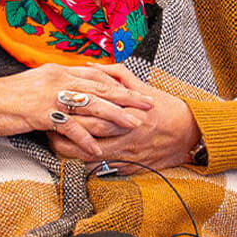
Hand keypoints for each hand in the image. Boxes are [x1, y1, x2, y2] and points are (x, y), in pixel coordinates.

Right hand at [0, 63, 153, 158]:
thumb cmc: (6, 96)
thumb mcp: (36, 84)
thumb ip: (57, 85)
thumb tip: (74, 91)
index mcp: (59, 71)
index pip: (96, 74)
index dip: (119, 83)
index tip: (137, 91)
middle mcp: (59, 79)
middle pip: (101, 87)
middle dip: (127, 98)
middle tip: (148, 105)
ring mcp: (51, 95)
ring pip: (92, 104)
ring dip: (115, 116)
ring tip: (134, 126)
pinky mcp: (42, 113)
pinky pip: (70, 127)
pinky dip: (85, 139)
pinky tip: (98, 150)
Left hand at [49, 74, 200, 171]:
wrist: (190, 135)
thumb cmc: (166, 109)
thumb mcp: (142, 87)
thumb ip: (115, 75)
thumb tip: (89, 66)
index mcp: (126, 113)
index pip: (89, 115)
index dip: (67, 113)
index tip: (53, 109)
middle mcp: (125, 136)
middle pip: (83, 139)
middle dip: (60, 136)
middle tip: (46, 129)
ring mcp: (126, 155)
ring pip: (87, 159)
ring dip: (68, 153)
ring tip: (55, 145)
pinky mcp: (128, 168)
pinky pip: (99, 170)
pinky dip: (84, 164)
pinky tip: (74, 158)